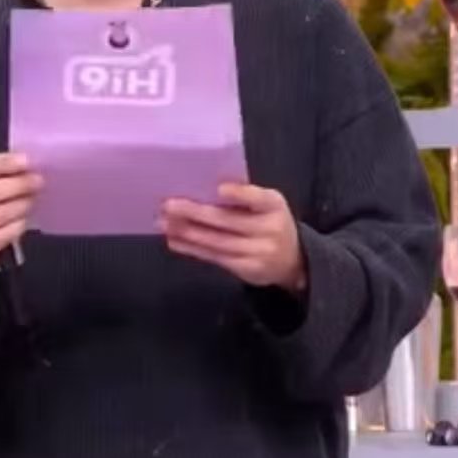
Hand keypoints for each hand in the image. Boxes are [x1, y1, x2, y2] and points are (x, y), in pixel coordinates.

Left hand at [160, 184, 306, 293]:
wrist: (293, 261)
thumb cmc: (270, 222)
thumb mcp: (267, 205)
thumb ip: (244, 196)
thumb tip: (202, 187)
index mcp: (274, 205)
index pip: (259, 198)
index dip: (239, 193)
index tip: (219, 189)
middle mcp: (270, 229)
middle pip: (227, 221)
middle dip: (195, 213)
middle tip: (169, 205)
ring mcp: (259, 252)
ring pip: (216, 242)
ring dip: (187, 232)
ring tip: (164, 223)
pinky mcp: (247, 270)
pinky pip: (215, 257)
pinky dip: (192, 248)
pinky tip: (175, 240)